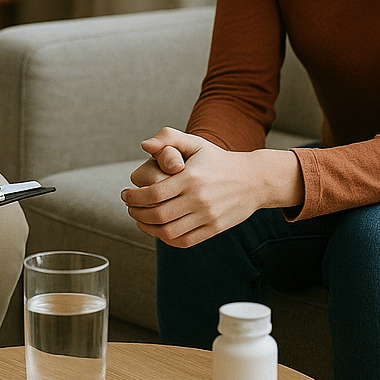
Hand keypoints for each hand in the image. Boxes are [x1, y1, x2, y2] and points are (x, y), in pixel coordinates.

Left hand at [121, 127, 302, 248]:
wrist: (254, 179)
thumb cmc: (219, 160)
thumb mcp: (196, 143)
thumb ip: (169, 138)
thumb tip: (144, 145)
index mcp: (191, 178)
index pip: (154, 194)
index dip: (134, 197)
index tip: (125, 194)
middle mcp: (199, 199)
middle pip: (158, 215)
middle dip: (137, 213)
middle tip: (129, 207)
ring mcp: (208, 216)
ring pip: (169, 232)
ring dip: (148, 229)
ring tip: (140, 220)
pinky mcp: (214, 229)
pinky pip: (184, 241)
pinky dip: (166, 239)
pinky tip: (158, 230)